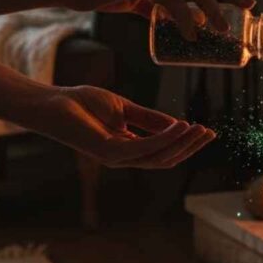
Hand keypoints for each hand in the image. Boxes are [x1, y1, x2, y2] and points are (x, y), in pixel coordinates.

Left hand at [36, 85, 215, 168]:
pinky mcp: (109, 152)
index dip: (186, 143)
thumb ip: (149, 118)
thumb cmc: (83, 103)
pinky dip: (165, 138)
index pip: (164, 152)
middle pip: (166, 159)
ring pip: (158, 157)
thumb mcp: (125, 108)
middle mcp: (124, 158)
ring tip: (198, 129)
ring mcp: (116, 158)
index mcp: (128, 149)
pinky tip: (179, 127)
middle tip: (209, 133)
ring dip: (182, 144)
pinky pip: (145, 148)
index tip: (207, 131)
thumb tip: (177, 124)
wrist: (53, 102)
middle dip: (189, 147)